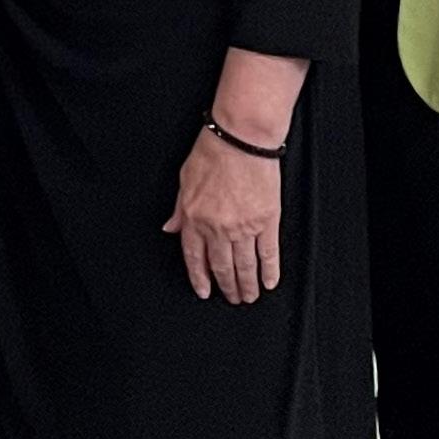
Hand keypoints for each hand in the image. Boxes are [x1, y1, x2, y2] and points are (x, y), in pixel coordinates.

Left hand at [164, 128, 282, 304]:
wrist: (241, 138)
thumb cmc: (211, 153)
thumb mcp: (184, 181)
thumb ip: (179, 210)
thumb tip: (170, 229)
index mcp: (195, 218)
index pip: (195, 258)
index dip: (200, 278)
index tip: (205, 291)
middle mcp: (218, 228)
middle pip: (223, 266)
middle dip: (227, 287)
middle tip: (232, 299)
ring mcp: (245, 227)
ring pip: (245, 266)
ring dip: (247, 285)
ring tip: (249, 297)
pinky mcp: (268, 221)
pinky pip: (269, 253)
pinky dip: (269, 271)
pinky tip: (269, 283)